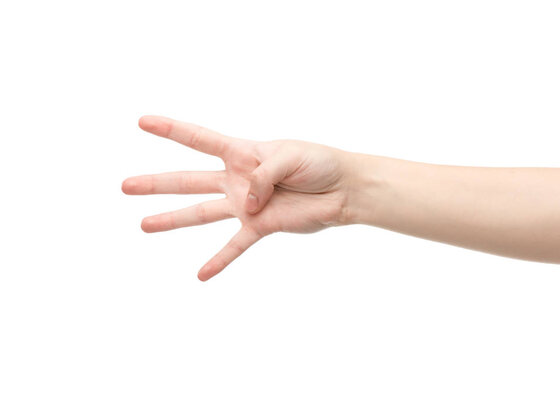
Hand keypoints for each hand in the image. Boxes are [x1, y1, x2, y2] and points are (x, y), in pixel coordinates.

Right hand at [122, 116, 350, 280]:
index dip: (171, 129)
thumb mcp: (290, 158)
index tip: (143, 122)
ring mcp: (246, 205)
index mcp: (243, 152)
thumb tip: (244, 204)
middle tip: (125, 185)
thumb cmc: (319, 163)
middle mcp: (237, 178)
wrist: (342, 189)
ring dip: (173, 220)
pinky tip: (201, 275)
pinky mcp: (260, 227)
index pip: (200, 139)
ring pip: (201, 213)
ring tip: (144, 225)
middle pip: (189, 180)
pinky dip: (219, 260)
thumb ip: (262, 177)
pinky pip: (235, 246)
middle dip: (157, 183)